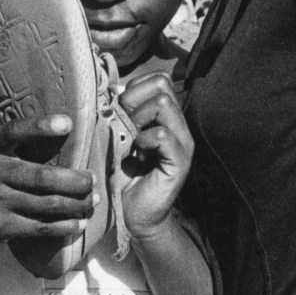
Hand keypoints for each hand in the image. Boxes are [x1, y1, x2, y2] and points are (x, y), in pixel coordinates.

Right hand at [0, 113, 94, 256]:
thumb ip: (14, 142)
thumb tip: (64, 125)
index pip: (15, 131)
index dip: (41, 126)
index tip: (68, 123)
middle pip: (44, 176)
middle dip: (77, 180)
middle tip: (92, 179)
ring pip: (48, 203)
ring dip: (78, 203)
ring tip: (92, 199)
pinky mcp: (1, 226)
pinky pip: (42, 226)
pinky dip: (66, 225)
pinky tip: (80, 221)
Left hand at [117, 73, 194, 241]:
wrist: (135, 214)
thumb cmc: (124, 176)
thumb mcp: (119, 137)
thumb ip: (121, 114)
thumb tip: (113, 89)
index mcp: (166, 116)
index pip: (158, 79)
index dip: (135, 88)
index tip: (120, 112)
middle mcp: (178, 124)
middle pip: (162, 84)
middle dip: (135, 99)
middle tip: (125, 124)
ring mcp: (182, 141)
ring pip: (164, 103)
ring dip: (138, 119)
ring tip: (132, 140)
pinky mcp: (180, 160)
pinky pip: (163, 135)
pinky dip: (144, 140)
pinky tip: (137, 155)